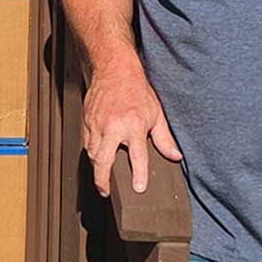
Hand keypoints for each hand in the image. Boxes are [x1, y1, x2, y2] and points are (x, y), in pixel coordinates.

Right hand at [80, 50, 181, 196]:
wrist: (114, 70)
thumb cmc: (136, 90)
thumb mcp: (156, 114)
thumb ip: (164, 138)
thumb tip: (175, 156)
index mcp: (134, 126)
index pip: (138, 156)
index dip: (139, 175)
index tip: (138, 188)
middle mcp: (113, 126)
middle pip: (103, 160)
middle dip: (103, 180)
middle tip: (106, 191)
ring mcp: (97, 124)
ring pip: (92, 153)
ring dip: (96, 167)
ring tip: (102, 177)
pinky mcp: (87, 120)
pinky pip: (86, 141)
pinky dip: (91, 151)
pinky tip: (96, 156)